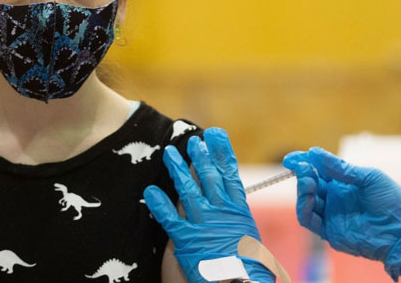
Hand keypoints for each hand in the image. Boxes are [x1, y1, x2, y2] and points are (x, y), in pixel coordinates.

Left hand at [144, 128, 274, 282]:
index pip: (229, 173)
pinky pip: (169, 218)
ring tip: (169, 153)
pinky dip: (159, 204)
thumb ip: (236, 219)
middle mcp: (221, 211)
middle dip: (199, 156)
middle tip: (192, 141)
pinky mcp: (187, 239)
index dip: (221, 152)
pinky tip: (150, 191)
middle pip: (208, 176)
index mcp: (238, 209)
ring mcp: (204, 223)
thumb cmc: (249, 265)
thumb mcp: (249, 236)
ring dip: (178, 170)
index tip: (215, 136)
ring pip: (188, 190)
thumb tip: (231, 206)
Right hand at [283, 147, 400, 280]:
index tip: (291, 158)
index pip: (318, 171)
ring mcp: (331, 215)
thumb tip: (314, 153)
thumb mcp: (368, 177)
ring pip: (307, 202)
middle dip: (303, 174)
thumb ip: (341, 169)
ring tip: (307, 180)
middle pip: (310, 185)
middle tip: (302, 167)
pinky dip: (304, 209)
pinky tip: (308, 197)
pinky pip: (310, 221)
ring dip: (303, 190)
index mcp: (343, 183)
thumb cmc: (391, 201)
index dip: (303, 164)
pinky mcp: (330, 233)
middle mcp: (334, 198)